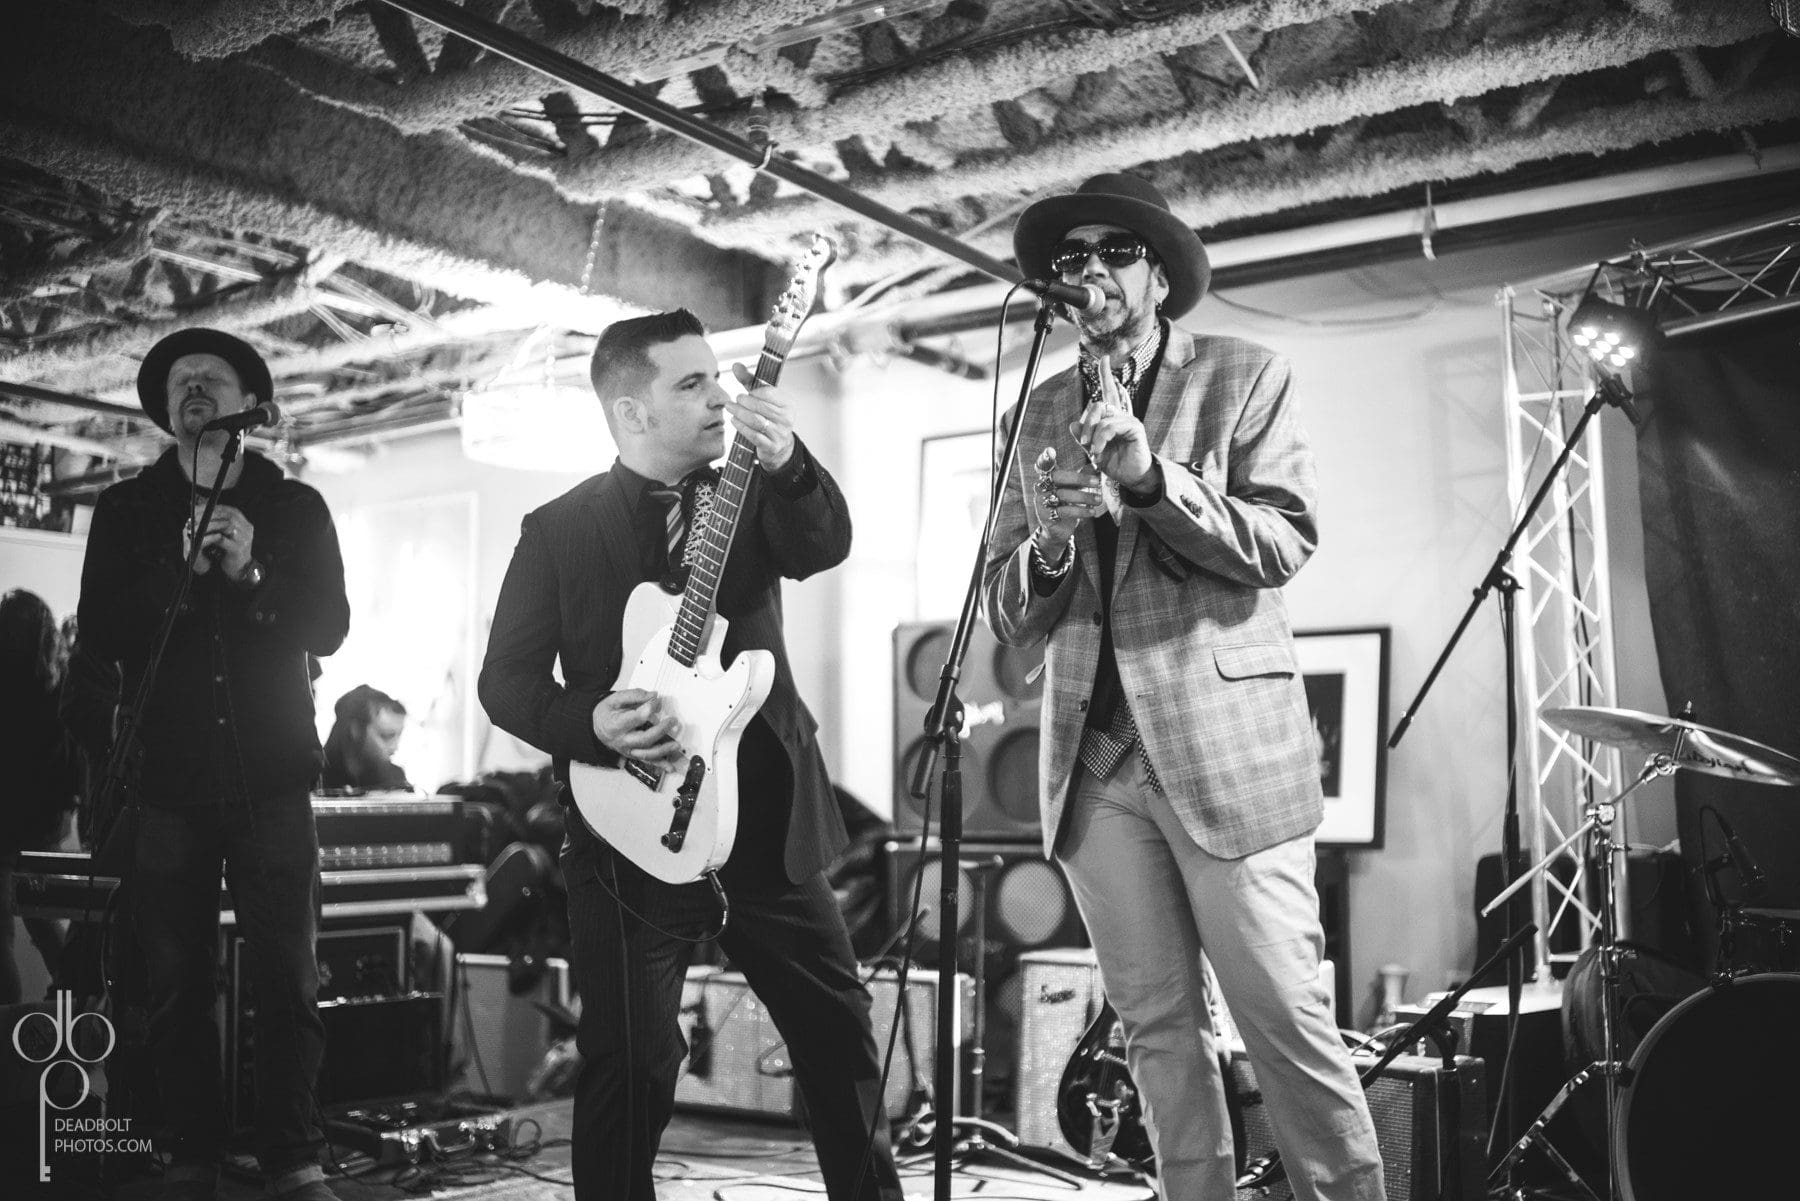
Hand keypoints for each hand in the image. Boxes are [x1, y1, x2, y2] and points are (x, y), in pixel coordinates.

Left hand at [189, 504, 254, 577]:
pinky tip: (202, 537)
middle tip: (196, 517)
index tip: (199, 508)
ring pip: (226, 526)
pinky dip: (210, 537)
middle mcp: (247, 529)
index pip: (229, 510)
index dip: (213, 508)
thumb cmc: (230, 550)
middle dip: (210, 515)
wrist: (240, 568)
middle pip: (228, 516)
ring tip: (197, 527)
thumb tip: (204, 510)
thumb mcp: (227, 534)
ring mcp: (244, 539)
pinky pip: (222, 540)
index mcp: (244, 523)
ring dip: (209, 525)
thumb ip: (220, 523)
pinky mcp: (238, 549)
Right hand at [592, 689, 687, 771]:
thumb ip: (635, 695)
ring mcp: (628, 750)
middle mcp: (622, 740)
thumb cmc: (607, 713)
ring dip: (664, 750)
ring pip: (647, 754)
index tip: (656, 702)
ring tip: (675, 744)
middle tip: (672, 721)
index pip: (633, 719)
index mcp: (615, 725)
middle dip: (660, 731)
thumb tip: (653, 696)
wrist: (598, 727)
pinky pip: (648, 762)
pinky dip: (660, 765)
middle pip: (643, 739)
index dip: (647, 709)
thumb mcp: (616, 699)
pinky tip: (670, 767)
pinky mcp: (634, 755)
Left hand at [727, 362, 795, 470]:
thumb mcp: (763, 398)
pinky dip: (741, 427)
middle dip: (744, 402)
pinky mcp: (771, 446)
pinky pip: (753, 435)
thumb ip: (750, 381)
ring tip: (731, 408)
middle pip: (761, 407)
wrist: (778, 444)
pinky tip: (734, 421)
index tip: (745, 392)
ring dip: (740, 413)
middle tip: (735, 400)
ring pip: (756, 421)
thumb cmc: (769, 417)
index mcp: (788, 404)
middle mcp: (787, 419)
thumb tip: (736, 365)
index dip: (754, 391)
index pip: (770, 393)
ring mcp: (780, 434)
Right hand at [1030, 447, 1101, 557]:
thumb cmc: (1066, 504)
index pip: (1044, 465)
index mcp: (1047, 478)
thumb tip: (1096, 464)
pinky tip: (1092, 512)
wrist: (1058, 529)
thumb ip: (1083, 476)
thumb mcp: (1075, 488)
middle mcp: (1041, 487)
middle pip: (1057, 477)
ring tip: (1099, 499)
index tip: (1051, 451)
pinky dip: (1080, 511)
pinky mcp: (1045, 516)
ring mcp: (1041, 502)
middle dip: (1079, 478)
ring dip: (1084, 497)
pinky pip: (1064, 511)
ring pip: (1063, 495)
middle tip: (1097, 482)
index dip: (1046, 458)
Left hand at [1070, 371, 1154, 490]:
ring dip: (1092, 435)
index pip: (1109, 391)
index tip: (1104, 359)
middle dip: (1086, 423)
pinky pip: (1110, 426)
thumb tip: (1073, 424)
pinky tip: (1099, 451)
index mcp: (1112, 417)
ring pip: (1102, 417)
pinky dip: (1100, 439)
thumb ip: (1084, 437)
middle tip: (1083, 443)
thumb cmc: (1115, 463)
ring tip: (1093, 451)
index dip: (1106, 374)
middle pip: (1098, 404)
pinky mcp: (1135, 428)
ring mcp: (1129, 421)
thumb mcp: (1094, 449)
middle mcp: (1121, 415)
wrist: (1131, 478)